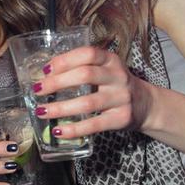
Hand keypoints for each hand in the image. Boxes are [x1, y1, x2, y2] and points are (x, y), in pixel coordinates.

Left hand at [33, 46, 148, 138]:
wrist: (146, 105)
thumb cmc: (115, 85)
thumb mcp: (105, 69)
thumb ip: (82, 68)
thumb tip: (45, 76)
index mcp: (111, 60)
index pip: (87, 53)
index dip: (65, 60)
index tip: (46, 70)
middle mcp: (118, 76)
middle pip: (85, 75)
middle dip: (57, 83)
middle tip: (38, 90)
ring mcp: (121, 98)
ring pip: (87, 103)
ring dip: (60, 108)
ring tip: (42, 111)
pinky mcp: (121, 118)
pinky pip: (94, 125)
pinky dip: (74, 129)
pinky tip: (59, 131)